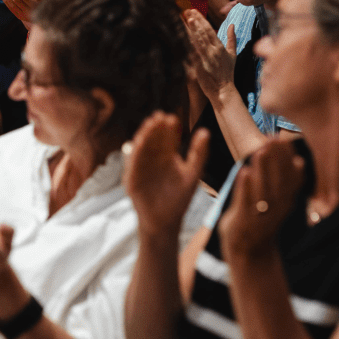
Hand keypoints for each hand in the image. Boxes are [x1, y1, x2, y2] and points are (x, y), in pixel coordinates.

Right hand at [124, 112, 208, 238]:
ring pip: (143, 147)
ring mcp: (142, 167)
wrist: (166, 222)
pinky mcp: (133, 177)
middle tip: (160, 116)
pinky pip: (134, 162)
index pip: (168, 138)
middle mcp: (154, 158)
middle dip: (156, 128)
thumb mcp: (192, 174)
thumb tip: (205, 131)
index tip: (172, 117)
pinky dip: (136, 151)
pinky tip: (140, 142)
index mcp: (168, 156)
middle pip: (154, 139)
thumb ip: (199, 153)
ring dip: (145, 135)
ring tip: (150, 124)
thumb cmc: (179, 199)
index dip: (170, 128)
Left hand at [184, 10, 234, 101]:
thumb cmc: (228, 72)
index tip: (194, 12)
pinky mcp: (198, 66)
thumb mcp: (233, 54)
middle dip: (194, 21)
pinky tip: (181, 37)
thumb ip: (232, 38)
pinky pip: (191, 53)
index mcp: (219, 47)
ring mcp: (205, 58)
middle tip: (187, 11)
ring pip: (196, 41)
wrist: (223, 89)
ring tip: (184, 19)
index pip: (209, 30)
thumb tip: (232, 25)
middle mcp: (212, 51)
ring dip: (190, 29)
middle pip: (202, 33)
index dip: (201, 20)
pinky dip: (186, 44)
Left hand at [217, 139, 303, 259]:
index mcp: (285, 202)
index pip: (290, 177)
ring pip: (263, 191)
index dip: (287, 157)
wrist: (249, 254)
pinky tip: (244, 171)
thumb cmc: (261, 221)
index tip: (283, 137)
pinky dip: (246, 188)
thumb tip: (298, 160)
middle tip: (274, 137)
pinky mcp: (243, 222)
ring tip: (261, 150)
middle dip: (277, 158)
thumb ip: (285, 183)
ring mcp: (260, 216)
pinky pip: (245, 204)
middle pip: (279, 181)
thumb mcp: (278, 202)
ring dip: (263, 170)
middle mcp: (276, 208)